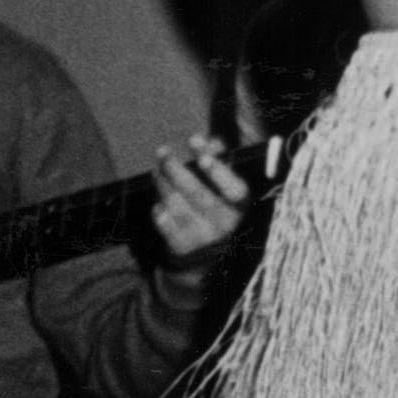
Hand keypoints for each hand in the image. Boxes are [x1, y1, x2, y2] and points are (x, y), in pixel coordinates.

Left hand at [140, 134, 258, 266]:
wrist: (207, 256)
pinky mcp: (182, 247)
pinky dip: (159, 208)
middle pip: (196, 193)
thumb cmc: (217, 208)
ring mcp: (203, 237)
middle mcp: (225, 223)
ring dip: (162, 183)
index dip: (217, 170)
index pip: (233, 188)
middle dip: (176, 169)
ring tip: (157, 170)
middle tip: (162, 151)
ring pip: (176, 204)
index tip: (199, 150)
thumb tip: (211, 141)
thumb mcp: (224, 186)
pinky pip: (164, 222)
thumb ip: (218, 160)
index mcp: (240, 206)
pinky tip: (160, 202)